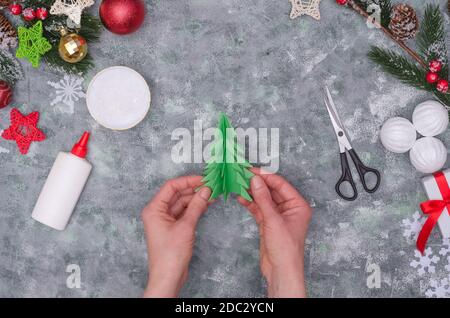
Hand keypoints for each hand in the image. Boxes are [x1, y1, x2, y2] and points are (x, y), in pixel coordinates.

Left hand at [141, 176, 211, 297]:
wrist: (168, 277)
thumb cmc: (170, 254)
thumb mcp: (186, 227)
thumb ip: (196, 206)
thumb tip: (206, 190)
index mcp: (154, 209)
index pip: (171, 187)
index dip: (188, 181)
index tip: (203, 179)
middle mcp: (158, 212)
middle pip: (177, 194)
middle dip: (194, 189)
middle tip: (211, 186)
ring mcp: (165, 220)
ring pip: (182, 203)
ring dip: (196, 198)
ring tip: (212, 194)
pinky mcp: (173, 227)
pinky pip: (184, 212)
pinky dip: (195, 208)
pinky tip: (207, 204)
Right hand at [237, 168, 311, 297]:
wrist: (281, 270)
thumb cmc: (286, 249)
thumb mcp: (273, 220)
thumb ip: (263, 199)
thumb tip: (256, 181)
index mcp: (298, 205)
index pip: (281, 184)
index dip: (266, 177)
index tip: (252, 171)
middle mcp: (289, 208)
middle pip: (271, 190)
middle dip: (257, 184)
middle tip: (242, 176)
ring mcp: (278, 216)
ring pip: (264, 199)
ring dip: (252, 193)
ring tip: (239, 185)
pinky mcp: (268, 223)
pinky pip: (259, 208)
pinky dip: (250, 203)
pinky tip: (241, 198)